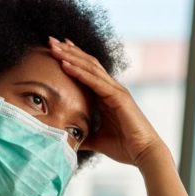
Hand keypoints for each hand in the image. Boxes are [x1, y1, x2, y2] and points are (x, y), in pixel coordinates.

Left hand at [48, 36, 165, 167]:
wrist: (143, 154)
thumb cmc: (123, 147)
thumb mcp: (95, 140)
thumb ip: (82, 136)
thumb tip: (66, 140)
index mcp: (106, 95)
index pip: (87, 71)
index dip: (72, 59)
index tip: (56, 50)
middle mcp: (112, 88)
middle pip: (87, 64)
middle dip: (68, 51)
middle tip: (51, 41)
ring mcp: (116, 91)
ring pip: (90, 68)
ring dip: (71, 56)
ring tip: (54, 47)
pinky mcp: (118, 97)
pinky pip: (95, 82)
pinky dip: (79, 72)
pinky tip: (65, 65)